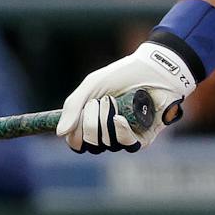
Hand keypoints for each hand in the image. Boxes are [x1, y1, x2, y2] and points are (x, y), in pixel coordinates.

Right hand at [54, 42, 194, 152]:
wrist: (153, 69)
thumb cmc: (121, 75)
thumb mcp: (91, 86)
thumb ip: (73, 107)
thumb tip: (61, 133)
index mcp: (92, 121)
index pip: (77, 142)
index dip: (74, 138)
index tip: (73, 125)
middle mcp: (108, 132)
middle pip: (90, 145)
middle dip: (90, 123)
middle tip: (98, 102)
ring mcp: (125, 136)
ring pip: (107, 145)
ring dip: (106, 122)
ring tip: (113, 102)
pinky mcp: (142, 138)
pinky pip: (127, 144)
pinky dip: (121, 131)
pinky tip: (119, 118)